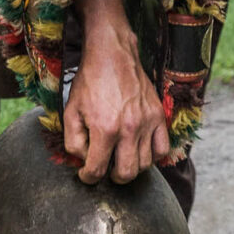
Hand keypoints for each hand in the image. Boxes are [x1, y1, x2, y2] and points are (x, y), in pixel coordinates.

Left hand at [63, 23, 171, 183]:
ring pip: (145, 164)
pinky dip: (152, 156)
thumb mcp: (70, 111)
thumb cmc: (90, 82)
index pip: (97, 170)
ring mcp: (147, 123)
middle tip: (105, 169)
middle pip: (126, 173)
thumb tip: (83, 160)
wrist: (112, 55)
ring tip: (121, 159)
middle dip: (112, 178)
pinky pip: (162, 149)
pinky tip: (140, 150)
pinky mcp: (158, 116)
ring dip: (131, 167)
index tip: (86, 174)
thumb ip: (73, 141)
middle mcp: (129, 129)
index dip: (88, 177)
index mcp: (105, 129)